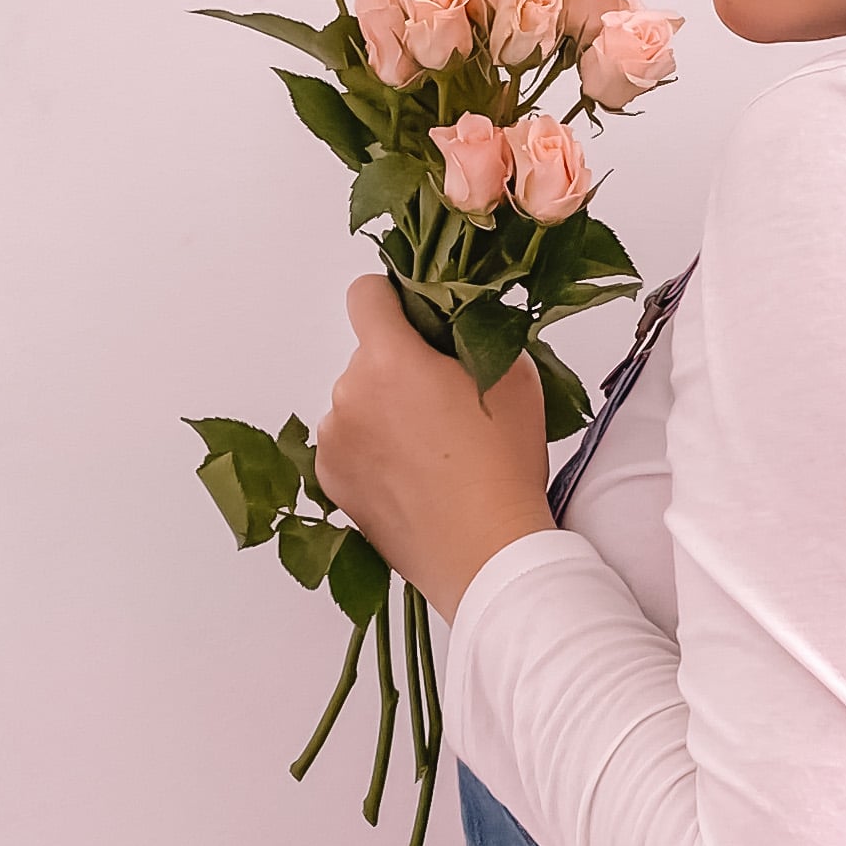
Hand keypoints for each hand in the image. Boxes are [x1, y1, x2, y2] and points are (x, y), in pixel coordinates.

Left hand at [310, 272, 555, 620]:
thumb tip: (453, 322)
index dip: (393, 298)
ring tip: (430, 450)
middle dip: (399, 366)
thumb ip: (474, 334)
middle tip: (444, 403)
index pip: (366, 294)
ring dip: (383, 411)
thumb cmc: (503, 465)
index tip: (415, 317)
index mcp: (389, 358)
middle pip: (368, 355)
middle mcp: (349, 393)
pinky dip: (371, 450)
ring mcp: (334, 440)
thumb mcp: (514, 375)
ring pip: (357, 401)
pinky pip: (347, 443)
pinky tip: (410, 475)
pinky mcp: (331, 480)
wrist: (486, 551)